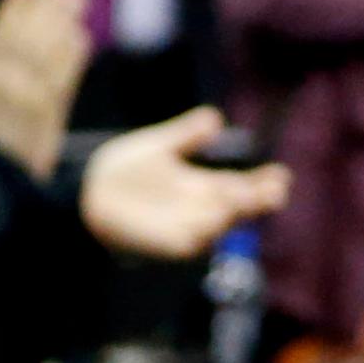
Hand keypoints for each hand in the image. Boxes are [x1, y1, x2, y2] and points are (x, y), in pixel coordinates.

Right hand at [0, 0, 88, 177]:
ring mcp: (23, 95)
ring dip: (63, 20)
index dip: (16, 2)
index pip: (0, 29)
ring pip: (46, 50)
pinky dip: (71, 57)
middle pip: (28, 34)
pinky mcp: (46, 113)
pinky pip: (61, 79)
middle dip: (47, 4)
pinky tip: (81, 37)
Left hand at [80, 105, 287, 259]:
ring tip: (251, 200)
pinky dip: (206, 232)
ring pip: (221, 225)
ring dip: (236, 214)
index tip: (281, 175)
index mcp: (202, 186)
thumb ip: (185, 135)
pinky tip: (217, 219)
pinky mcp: (167, 244)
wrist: (83, 194)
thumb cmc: (120, 171)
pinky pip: (193, 241)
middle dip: (259, 200)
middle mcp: (200, 209)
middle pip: (239, 207)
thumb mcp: (157, 146)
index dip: (263, 182)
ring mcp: (186, 228)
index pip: (241, 185)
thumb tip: (215, 118)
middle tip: (277, 191)